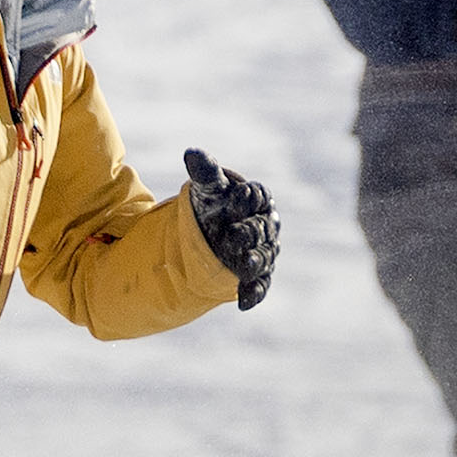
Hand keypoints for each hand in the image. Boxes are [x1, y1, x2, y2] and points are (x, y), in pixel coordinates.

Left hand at [184, 149, 278, 311]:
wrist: (210, 236)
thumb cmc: (213, 206)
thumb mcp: (206, 190)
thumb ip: (204, 172)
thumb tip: (191, 153)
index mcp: (257, 201)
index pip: (259, 196)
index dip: (248, 197)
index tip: (235, 198)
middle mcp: (265, 226)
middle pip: (261, 228)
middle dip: (249, 231)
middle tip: (232, 234)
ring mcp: (262, 251)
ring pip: (262, 257)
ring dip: (254, 261)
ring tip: (244, 265)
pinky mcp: (256, 275)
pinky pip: (260, 285)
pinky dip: (254, 293)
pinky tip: (243, 303)